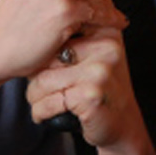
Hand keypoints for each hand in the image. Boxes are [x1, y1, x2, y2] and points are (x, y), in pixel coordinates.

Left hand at [25, 25, 144, 146]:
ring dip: (34, 97)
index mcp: (105, 31)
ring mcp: (99, 71)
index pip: (56, 33)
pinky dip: (40, 112)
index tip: (42, 67)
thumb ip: (72, 39)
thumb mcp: (93, 55)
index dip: (42, 53)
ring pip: (42, 80)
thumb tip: (30, 31)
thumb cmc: (100, 88)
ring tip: (39, 102)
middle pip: (46, 56)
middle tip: (38, 89)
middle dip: (34, 77)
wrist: (124, 123)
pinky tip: (44, 114)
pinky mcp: (90, 96)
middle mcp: (105, 47)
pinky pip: (48, 102)